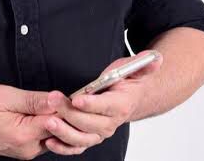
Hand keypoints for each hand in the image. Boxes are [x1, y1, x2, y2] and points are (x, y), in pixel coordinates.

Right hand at [0, 83, 96, 158]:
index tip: (74, 94)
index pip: (58, 121)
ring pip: (55, 135)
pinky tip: (50, 113)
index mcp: (25, 134)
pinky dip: (52, 126)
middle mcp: (30, 148)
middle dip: (68, 114)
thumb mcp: (6, 97)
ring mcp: (29, 152)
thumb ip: (34, 100)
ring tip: (61, 103)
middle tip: (73, 97)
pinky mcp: (27, 150)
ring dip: (60, 120)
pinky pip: (47, 138)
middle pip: (60, 131)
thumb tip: (56, 99)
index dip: (67, 105)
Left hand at [42, 50, 163, 155]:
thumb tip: (154, 57)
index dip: (92, 104)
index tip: (77, 99)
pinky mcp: (89, 137)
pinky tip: (50, 141)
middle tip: (54, 99)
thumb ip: (142, 64)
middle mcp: (111, 122)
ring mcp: (99, 132)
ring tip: (49, 121)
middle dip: (70, 113)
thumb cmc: (127, 82)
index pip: (106, 106)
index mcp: (121, 104)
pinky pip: (76, 147)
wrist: (129, 100)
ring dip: (64, 131)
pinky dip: (63, 147)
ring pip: (82, 138)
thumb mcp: (133, 68)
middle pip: (90, 123)